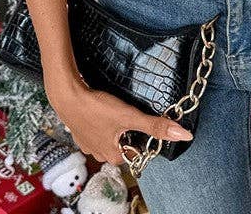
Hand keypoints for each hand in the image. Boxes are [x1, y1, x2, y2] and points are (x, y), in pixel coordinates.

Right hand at [45, 73, 193, 164]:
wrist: (67, 95)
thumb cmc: (97, 108)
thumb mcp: (130, 116)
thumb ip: (155, 126)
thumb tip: (183, 135)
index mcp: (113, 156)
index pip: (136, 152)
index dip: (143, 136)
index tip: (142, 121)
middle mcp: (99, 153)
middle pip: (124, 144)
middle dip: (129, 130)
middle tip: (129, 112)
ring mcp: (88, 143)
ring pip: (111, 136)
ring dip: (116, 124)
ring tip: (116, 108)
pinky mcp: (81, 130)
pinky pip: (98, 127)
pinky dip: (103, 119)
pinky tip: (103, 108)